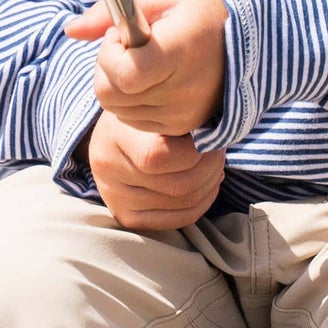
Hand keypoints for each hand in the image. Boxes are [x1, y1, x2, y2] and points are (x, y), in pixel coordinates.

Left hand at [65, 0, 228, 138]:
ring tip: (145, 61)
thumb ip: (111, 12)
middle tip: (129, 46)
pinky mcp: (182, 128)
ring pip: (117, 110)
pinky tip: (153, 79)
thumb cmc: (201, 10)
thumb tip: (70, 30)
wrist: (252, 42)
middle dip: (107, 67)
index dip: (110, 55)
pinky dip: (132, 102)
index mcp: (180, 52)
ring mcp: (183, 115)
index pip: (124, 75)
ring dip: (118, 85)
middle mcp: (184, 91)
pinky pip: (134, 122)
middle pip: (111, 95)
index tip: (121, 34)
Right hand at [87, 112, 225, 233]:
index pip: (158, 156)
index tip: (211, 136)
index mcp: (114, 136)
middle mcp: (109, 171)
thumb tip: (216, 136)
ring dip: (210, 184)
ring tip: (215, 165)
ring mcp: (115, 198)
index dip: (195, 151)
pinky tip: (207, 184)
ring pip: (182, 204)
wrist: (108, 136)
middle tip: (219, 150)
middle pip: (177, 185)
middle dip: (210, 168)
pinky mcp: (126, 217)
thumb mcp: (153, 107)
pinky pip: (177, 220)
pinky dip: (202, 203)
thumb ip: (178, 118)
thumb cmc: (140, 116)